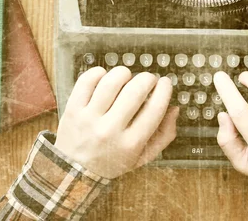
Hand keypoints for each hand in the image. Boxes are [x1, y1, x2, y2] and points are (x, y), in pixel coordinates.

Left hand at [54, 66, 178, 178]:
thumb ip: (163, 135)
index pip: (155, 108)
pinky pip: (86, 81)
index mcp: (131, 144)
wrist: (75, 173)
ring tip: (126, 77)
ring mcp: (89, 119)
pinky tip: (105, 77)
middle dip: (147, 78)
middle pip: (135, 91)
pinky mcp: (73, 109)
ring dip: (124, 73)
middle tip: (148, 79)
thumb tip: (174, 108)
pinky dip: (99, 73)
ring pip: (111, 82)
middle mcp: (110, 130)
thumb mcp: (143, 157)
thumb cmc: (113, 162)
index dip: (164, 89)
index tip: (165, 83)